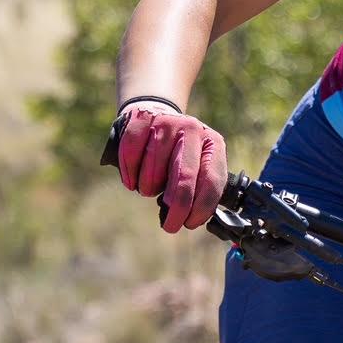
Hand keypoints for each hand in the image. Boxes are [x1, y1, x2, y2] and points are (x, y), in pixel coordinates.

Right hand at [114, 102, 227, 233]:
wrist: (157, 117)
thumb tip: (191, 217)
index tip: (190, 223)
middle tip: (170, 225)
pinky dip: (130, 175)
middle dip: (177, 207)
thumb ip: (199, 187)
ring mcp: (167, 122)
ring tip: (149, 188)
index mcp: (213, 144)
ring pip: (154, 171)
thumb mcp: (198, 165)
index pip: (211, 180)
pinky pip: (131, 156)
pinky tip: (132, 181)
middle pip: (184, 178)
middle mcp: (193, 130)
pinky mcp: (141, 119)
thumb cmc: (178, 152)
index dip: (201, 207)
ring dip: (149, 189)